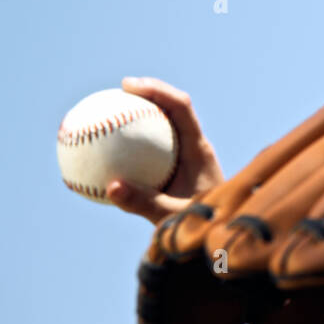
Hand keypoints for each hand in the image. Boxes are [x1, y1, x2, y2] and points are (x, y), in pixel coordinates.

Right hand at [107, 76, 225, 224]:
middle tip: (118, 90)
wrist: (219, 236)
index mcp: (199, 150)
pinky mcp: (179, 171)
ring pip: (163, 128)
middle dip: (147, 94)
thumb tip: (111, 187)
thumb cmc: (200, 226)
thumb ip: (144, 203)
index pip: (182, 107)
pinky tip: (104, 155)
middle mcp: (195, 148)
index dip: (158, 89)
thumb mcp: (171, 217)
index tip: (129, 86)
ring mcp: (188, 158)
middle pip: (172, 108)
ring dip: (140, 117)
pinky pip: (154, 151)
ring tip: (108, 113)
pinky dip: (133, 148)